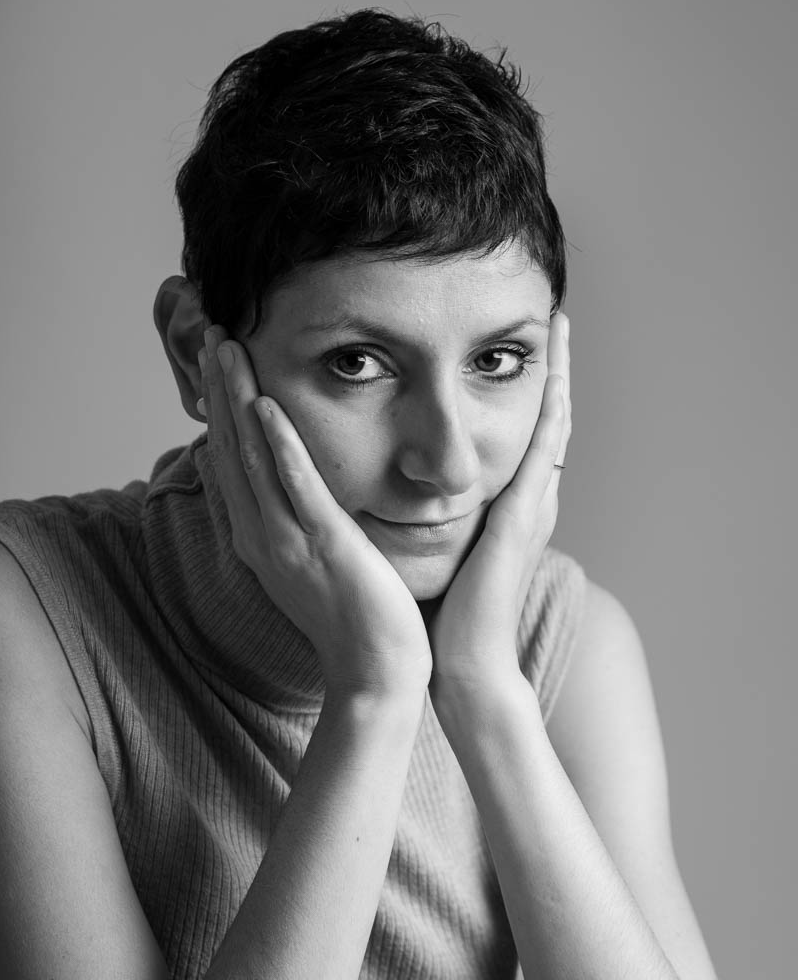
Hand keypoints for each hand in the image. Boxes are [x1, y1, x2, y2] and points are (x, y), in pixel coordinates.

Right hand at [199, 326, 431, 698]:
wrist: (375, 672)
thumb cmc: (353, 619)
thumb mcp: (312, 562)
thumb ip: (297, 521)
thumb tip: (290, 488)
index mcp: (261, 537)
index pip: (233, 459)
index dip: (222, 407)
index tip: (217, 360)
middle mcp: (263, 535)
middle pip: (232, 449)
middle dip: (220, 389)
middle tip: (211, 333)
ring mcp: (290, 541)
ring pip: (254, 458)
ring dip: (238, 400)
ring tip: (227, 349)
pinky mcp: (325, 546)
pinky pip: (297, 489)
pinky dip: (281, 447)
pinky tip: (267, 406)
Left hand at [427, 312, 570, 700]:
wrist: (468, 663)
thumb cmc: (451, 615)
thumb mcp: (450, 551)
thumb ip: (443, 519)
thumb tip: (415, 495)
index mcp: (512, 506)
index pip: (526, 434)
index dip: (530, 390)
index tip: (527, 347)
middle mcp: (532, 499)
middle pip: (549, 418)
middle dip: (554, 366)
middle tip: (558, 315)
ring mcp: (534, 505)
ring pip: (554, 422)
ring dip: (560, 371)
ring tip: (563, 324)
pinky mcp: (525, 515)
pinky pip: (543, 448)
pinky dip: (551, 406)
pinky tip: (553, 370)